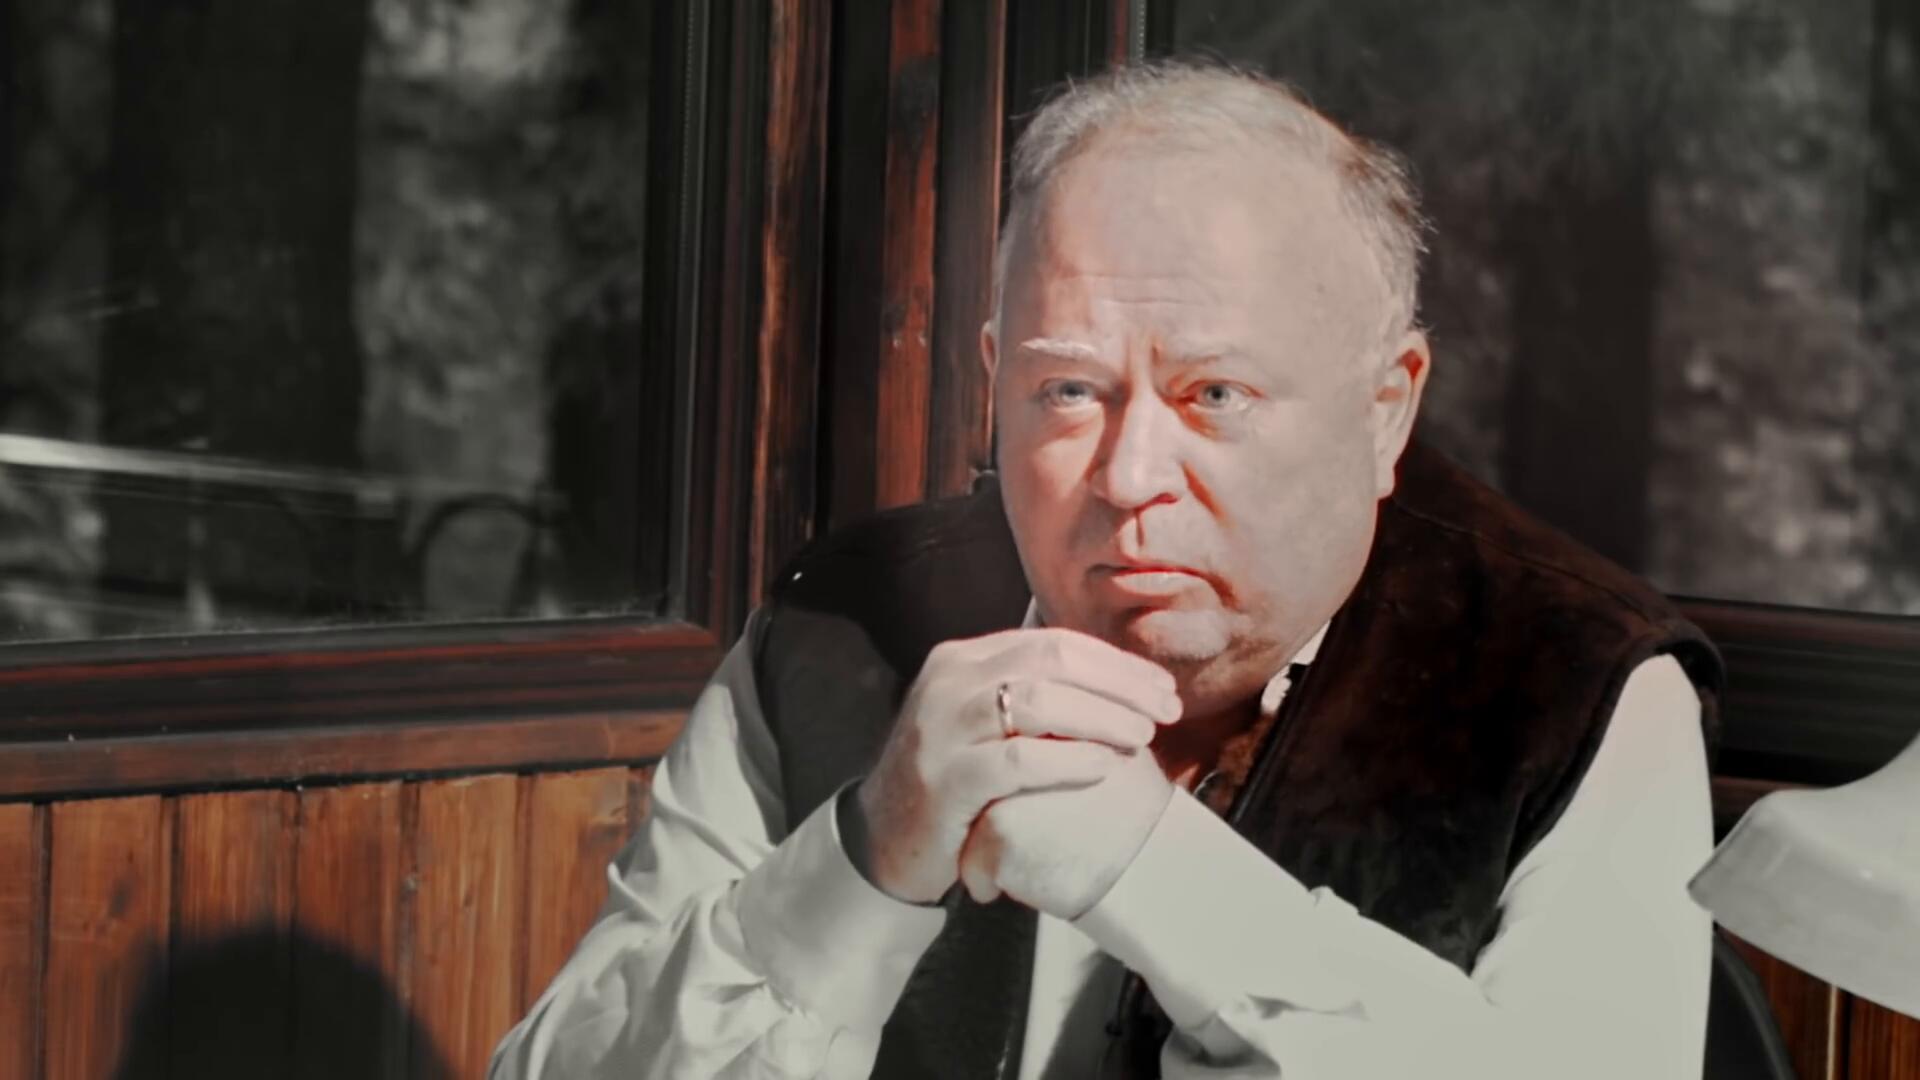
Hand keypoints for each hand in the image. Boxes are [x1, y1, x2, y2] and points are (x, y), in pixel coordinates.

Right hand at [849, 628, 1181, 904]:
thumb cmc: (951, 781)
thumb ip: (1031, 695)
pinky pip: (1019, 761)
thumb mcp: (981, 723)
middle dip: (1119, 683)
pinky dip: (1069, 760)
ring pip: (1038, 701)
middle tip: (1166, 710)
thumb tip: (1119, 683)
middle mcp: (948, 682)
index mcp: (961, 659)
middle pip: (1051, 661)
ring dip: (1102, 716)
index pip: (1051, 641)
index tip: (1160, 686)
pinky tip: (1102, 767)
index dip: (1114, 661)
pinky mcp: (944, 780)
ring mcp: (942, 729)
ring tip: (1141, 737)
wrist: (884, 841)